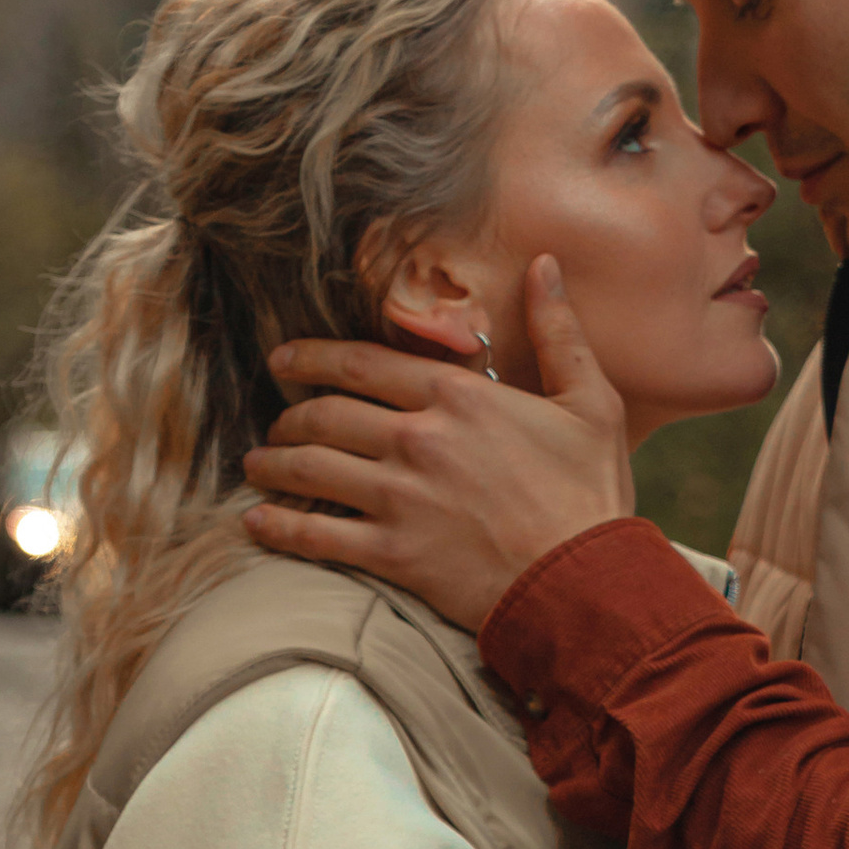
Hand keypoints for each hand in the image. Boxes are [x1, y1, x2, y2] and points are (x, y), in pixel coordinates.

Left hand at [241, 261, 635, 631]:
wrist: (587, 583)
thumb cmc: (591, 494)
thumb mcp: (590, 403)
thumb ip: (559, 332)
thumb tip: (545, 265)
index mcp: (458, 395)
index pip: (363, 363)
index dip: (313, 357)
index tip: (284, 359)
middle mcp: (417, 438)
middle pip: (326, 414)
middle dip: (289, 415)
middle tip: (275, 422)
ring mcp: (399, 497)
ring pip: (311, 468)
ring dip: (274, 464)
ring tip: (257, 465)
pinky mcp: (393, 553)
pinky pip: (317, 536)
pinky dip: (279, 527)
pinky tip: (257, 522)